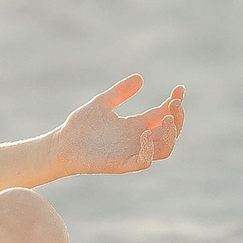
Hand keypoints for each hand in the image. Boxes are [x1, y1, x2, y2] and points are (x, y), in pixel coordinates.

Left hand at [53, 75, 184, 176]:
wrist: (62, 144)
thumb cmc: (80, 125)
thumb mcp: (102, 102)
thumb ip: (120, 92)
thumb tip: (140, 78)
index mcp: (135, 125)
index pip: (163, 115)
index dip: (174, 103)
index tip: (180, 89)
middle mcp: (137, 140)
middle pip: (170, 132)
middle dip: (178, 117)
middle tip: (176, 102)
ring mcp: (131, 152)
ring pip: (164, 149)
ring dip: (171, 135)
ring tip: (168, 117)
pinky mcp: (122, 164)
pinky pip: (144, 161)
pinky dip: (149, 149)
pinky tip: (144, 133)